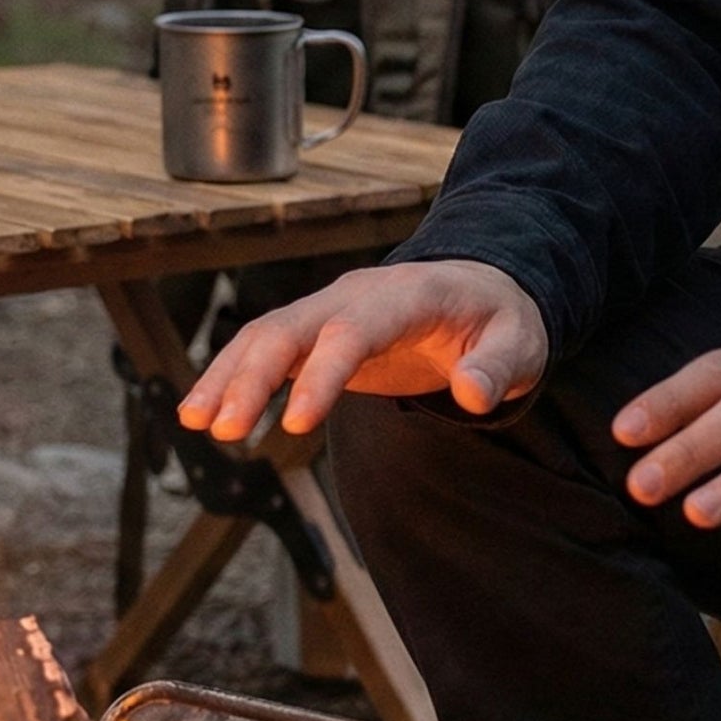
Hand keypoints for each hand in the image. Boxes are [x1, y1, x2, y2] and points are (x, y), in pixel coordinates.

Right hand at [177, 259, 548, 440]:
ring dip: (229, 376)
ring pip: (266, 334)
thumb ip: (498, 367)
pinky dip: (231, 376)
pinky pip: (266, 348)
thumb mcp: (521, 344)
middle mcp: (357, 295)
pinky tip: (203, 413)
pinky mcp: (318, 331)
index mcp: (407, 295)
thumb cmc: (502, 321)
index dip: (322, 374)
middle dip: (253, 376)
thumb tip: (473, 396)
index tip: (297, 425)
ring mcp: (332, 308)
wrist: (484, 290)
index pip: (354, 330)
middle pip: (292, 328)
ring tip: (198, 424)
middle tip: (225, 430)